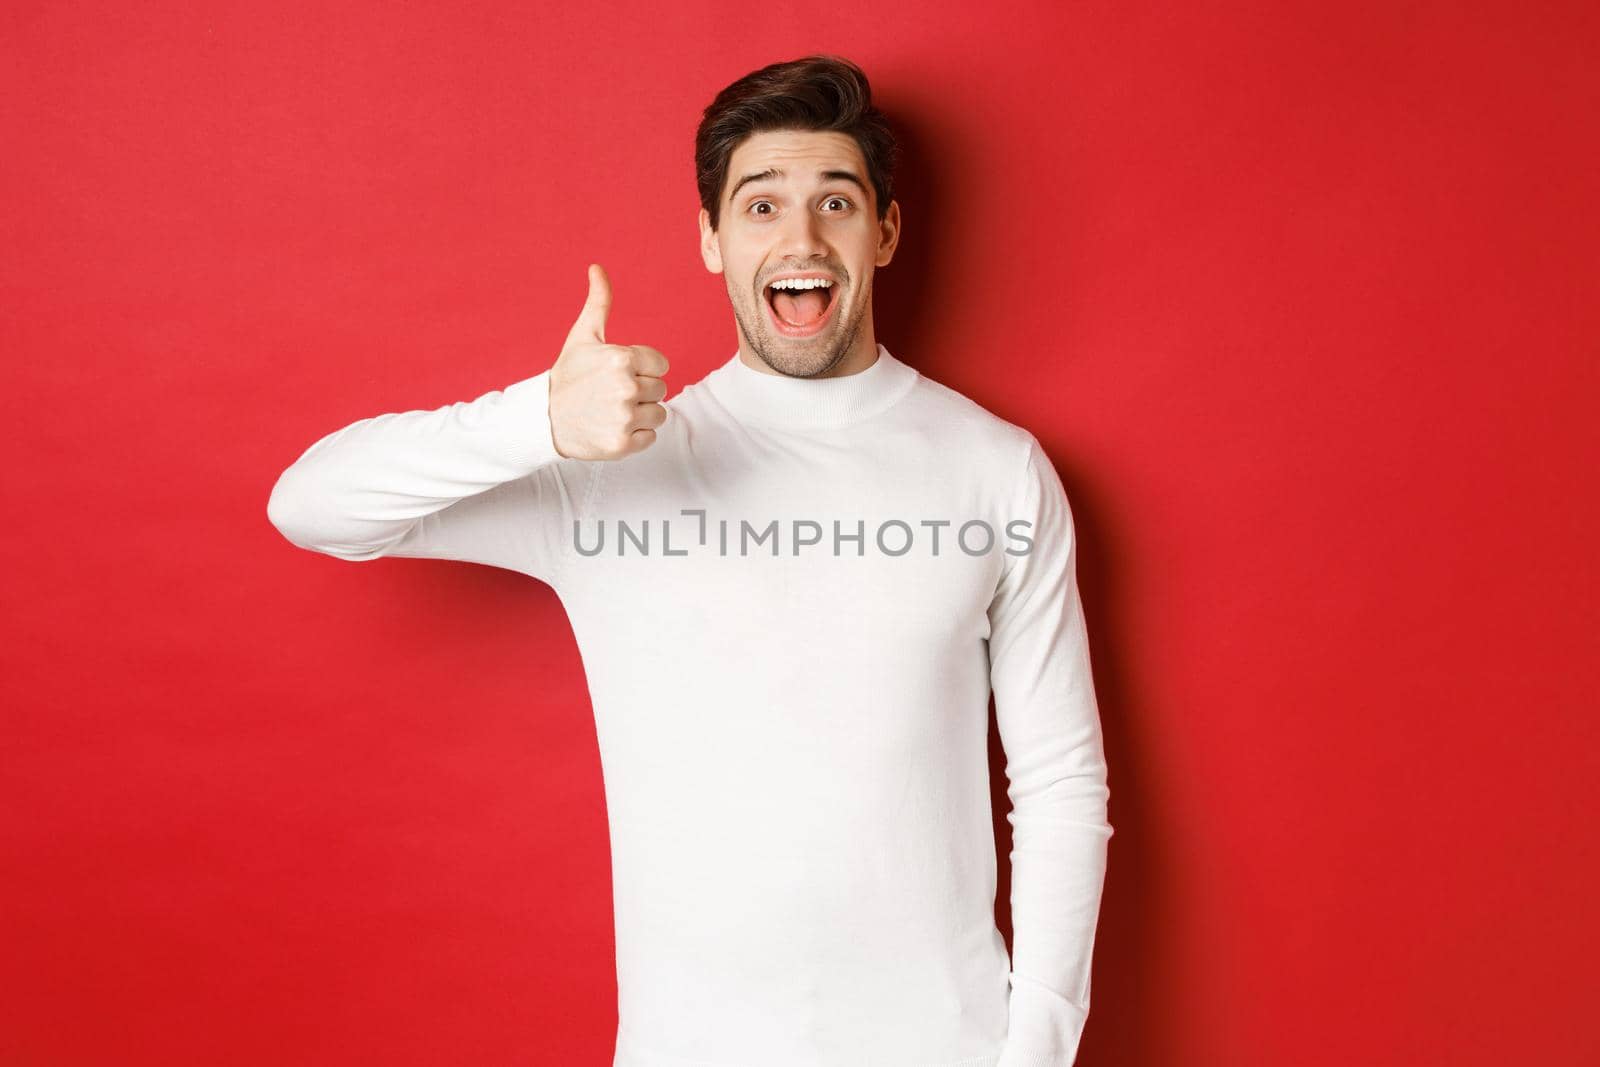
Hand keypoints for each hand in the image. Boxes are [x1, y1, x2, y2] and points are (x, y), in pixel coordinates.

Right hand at [548, 263, 669, 459]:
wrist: (543, 419)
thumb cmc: (568, 375)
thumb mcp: (583, 336)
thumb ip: (599, 303)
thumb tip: (597, 268)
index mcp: (621, 358)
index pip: (661, 364)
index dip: (643, 369)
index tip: (620, 373)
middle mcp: (625, 387)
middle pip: (661, 389)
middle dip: (641, 391)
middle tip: (613, 394)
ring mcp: (624, 417)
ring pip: (659, 414)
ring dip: (640, 414)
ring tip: (613, 411)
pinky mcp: (622, 444)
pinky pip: (650, 437)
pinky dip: (635, 436)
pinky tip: (612, 427)